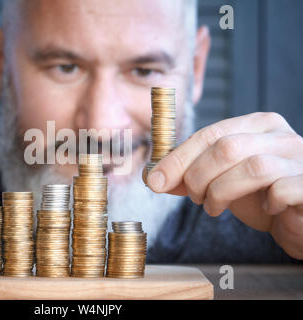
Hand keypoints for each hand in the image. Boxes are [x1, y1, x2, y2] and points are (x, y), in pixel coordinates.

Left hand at [145, 112, 302, 259]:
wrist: (301, 221)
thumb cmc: (261, 197)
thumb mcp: (221, 182)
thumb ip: (190, 176)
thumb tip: (154, 177)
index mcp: (257, 126)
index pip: (209, 134)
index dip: (178, 158)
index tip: (155, 181)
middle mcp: (281, 136)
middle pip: (226, 148)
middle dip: (197, 177)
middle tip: (194, 197)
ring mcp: (301, 158)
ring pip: (252, 167)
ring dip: (222, 192)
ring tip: (214, 207)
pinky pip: (282, 189)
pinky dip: (267, 202)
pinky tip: (265, 209)